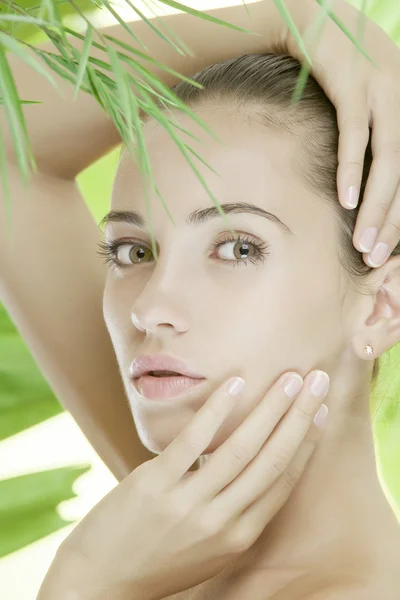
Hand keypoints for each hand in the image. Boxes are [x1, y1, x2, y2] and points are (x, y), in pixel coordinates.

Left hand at [40, 370, 328, 599]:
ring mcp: (188, 504)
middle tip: (317, 381)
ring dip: (271, 408)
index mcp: (239, 538)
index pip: (283, 481)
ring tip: (289, 377)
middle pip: (272, 460)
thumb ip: (233, 511)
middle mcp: (221, 523)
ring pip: (241, 448)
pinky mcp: (155, 485)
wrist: (100, 582)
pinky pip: (194, 441)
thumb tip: (249, 461)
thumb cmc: (159, 559)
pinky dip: (217, 409)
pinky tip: (235, 384)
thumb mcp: (209, 548)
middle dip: (299, 416)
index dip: (306, 443)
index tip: (320, 412)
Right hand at [286, 0, 399, 267]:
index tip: (387, 247)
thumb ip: (373, 136)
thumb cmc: (337, 69)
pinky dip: (352, 167)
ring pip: (388, 159)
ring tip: (364, 242)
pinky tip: (347, 199)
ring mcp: (384, 87)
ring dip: (376, 206)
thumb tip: (363, 183)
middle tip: (376, 256)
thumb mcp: (364, 102)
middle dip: (392, 219)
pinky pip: (356, 132)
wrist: (312, 16)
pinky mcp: (354, 81)